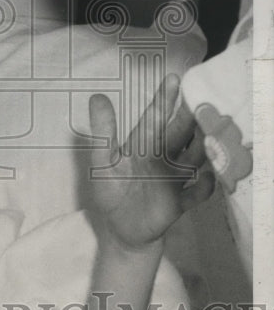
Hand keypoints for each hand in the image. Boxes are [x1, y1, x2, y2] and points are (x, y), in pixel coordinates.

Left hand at [87, 75, 213, 251]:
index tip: (174, 78)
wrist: (122, 230)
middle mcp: (163, 157)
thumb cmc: (111, 192)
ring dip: (204, 147)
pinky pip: (197, 193)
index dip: (163, 99)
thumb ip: (103, 132)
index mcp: (143, 145)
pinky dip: (204, 187)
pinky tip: (207, 179)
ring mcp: (174, 178)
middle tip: (204, 99)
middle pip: (180, 134)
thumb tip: (97, 96)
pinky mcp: (181, 202)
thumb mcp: (103, 162)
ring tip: (213, 133)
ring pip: (194, 158)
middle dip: (191, 118)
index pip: (154, 118)